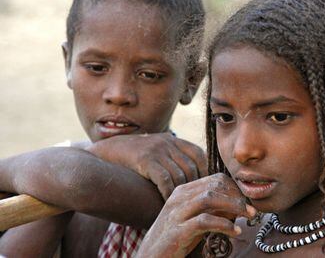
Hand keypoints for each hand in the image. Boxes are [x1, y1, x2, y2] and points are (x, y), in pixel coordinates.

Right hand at [86, 133, 206, 199]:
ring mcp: (156, 150)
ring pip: (180, 174)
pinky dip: (169, 193)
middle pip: (192, 166)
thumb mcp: (152, 150)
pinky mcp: (145, 159)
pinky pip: (165, 179)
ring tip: (183, 204)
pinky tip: (167, 202)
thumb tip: (191, 176)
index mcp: (172, 139)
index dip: (205, 170)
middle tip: (195, 200)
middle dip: (196, 185)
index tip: (204, 187)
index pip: (198, 154)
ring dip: (182, 192)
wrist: (101, 155)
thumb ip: (170, 157)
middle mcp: (167, 142)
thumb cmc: (128, 158)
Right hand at [136, 173, 256, 257]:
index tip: (248, 201)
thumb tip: (238, 205)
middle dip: (238, 196)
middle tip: (252, 210)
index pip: (215, 179)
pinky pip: (204, 221)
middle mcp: (179, 197)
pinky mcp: (178, 230)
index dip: (235, 188)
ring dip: (234, 206)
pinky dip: (223, 225)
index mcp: (183, 191)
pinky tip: (235, 231)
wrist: (151, 256)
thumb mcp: (196, 219)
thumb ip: (214, 210)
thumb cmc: (176, 238)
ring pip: (210, 198)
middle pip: (214, 185)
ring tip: (248, 216)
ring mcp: (177, 212)